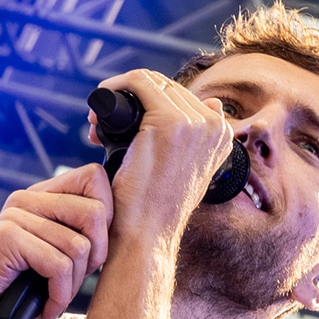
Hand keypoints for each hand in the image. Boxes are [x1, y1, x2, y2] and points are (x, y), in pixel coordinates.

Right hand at [0, 164, 112, 318]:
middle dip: (96, 255)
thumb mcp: (56, 255)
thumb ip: (80, 233)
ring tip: (56, 297)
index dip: (106, 216)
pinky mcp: (6, 238)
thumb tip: (120, 226)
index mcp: (42, 195)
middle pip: (94, 212)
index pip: (94, 178)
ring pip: (78, 245)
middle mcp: (27, 199)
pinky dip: (59, 294)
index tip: (93, 250)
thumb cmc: (19, 290)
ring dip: (73, 284)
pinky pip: (57, 265)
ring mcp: (14, 216)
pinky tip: (48, 307)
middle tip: (76, 279)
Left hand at [92, 69, 235, 259]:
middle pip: (166, 88)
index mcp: (222, 135)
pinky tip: (100, 101)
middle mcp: (214, 126)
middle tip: (101, 125)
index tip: (121, 123)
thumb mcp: (189, 172)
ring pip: (151, 82)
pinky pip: (139, 82)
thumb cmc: (156, 209)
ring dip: (119, 95)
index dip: (149, 102)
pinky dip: (116, 86)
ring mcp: (194, 123)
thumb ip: (201, 140)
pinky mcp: (169, 122)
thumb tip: (213, 104)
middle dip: (131, 100)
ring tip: (97, 125)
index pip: (183, 97)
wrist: (146, 235)